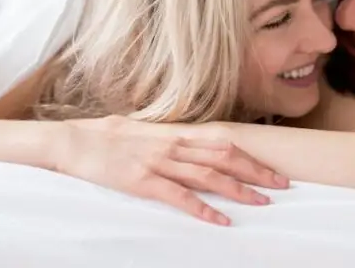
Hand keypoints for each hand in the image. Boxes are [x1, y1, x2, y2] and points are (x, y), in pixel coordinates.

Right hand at [52, 115, 288, 225]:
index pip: (222, 143)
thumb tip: (186, 146)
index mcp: (173, 135)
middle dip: (256, 172)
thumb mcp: (141, 133)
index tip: (272, 168)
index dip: (250, 156)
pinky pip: (179, 197)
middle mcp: (172, 146)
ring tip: (261, 202)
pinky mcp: (142, 180)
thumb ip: (166, 141)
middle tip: (282, 185)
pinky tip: (220, 220)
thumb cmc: (103, 137)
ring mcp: (158, 163)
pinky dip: (203, 209)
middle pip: (225, 157)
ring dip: (238, 190)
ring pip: (209, 175)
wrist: (72, 141)